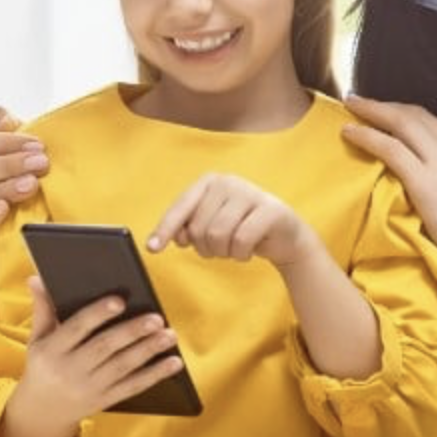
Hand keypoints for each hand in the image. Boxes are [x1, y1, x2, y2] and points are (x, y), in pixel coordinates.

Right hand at [0, 107, 47, 257]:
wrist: (33, 226)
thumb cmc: (26, 182)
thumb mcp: (22, 152)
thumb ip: (8, 128)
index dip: (5, 142)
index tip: (38, 145)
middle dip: (7, 164)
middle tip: (40, 163)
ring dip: (2, 189)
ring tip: (31, 185)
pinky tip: (3, 210)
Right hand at [18, 275, 184, 423]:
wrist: (42, 411)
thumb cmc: (44, 365)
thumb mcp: (37, 339)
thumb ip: (42, 308)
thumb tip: (36, 277)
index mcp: (53, 350)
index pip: (76, 328)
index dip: (98, 314)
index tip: (120, 301)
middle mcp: (70, 369)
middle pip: (105, 348)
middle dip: (132, 332)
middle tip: (157, 318)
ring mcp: (89, 387)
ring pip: (123, 367)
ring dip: (148, 351)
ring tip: (169, 335)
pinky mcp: (105, 399)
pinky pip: (132, 387)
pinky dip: (155, 375)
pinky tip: (174, 362)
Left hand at [147, 174, 315, 269]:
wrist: (284, 236)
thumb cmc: (241, 229)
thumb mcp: (211, 226)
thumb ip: (189, 228)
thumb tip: (173, 237)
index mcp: (209, 181)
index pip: (181, 207)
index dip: (165, 229)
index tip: (152, 249)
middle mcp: (228, 182)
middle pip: (200, 228)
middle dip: (206, 248)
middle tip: (220, 249)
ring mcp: (250, 193)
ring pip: (218, 236)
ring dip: (224, 253)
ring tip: (234, 248)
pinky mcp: (270, 210)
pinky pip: (241, 242)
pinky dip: (241, 255)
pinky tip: (248, 251)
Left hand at [340, 94, 436, 291]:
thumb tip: (430, 169)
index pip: (435, 122)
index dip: (406, 115)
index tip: (387, 115)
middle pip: (416, 114)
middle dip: (385, 106)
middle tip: (359, 101)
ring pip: (401, 122)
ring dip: (371, 112)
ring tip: (351, 107)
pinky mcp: (425, 180)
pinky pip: (389, 147)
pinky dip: (366, 136)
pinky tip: (349, 132)